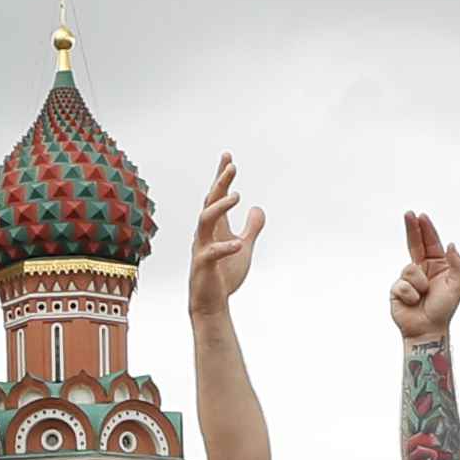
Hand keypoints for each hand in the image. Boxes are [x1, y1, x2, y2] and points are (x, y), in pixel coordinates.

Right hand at [185, 154, 263, 319]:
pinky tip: (238, 244)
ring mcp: (201, 248)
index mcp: (215, 227)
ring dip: (220, 207)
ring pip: (204, 220)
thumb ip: (251, 228)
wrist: (211, 303)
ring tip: (238, 196)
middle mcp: (205, 233)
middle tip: (232, 166)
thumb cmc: (225, 275)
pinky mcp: (202, 266)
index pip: (216, 196)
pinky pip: (211, 253)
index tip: (228, 156)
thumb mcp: (244, 246)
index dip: (221, 177)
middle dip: (220, 183)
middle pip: (210, 201)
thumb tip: (258, 207)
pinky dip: (225, 247)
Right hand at [388, 212, 459, 340]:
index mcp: (437, 266)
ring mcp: (409, 279)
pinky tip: (413, 302)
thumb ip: (457, 264)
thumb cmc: (444, 309)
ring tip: (422, 296)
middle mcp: (422, 269)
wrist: (427, 330)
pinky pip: (401, 284)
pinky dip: (409, 294)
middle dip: (412, 229)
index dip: (426, 229)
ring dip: (418, 283)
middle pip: (415, 244)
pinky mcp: (397, 289)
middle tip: (408, 213)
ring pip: (409, 269)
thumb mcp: (457, 285)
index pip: (430, 243)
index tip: (421, 216)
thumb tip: (450, 244)